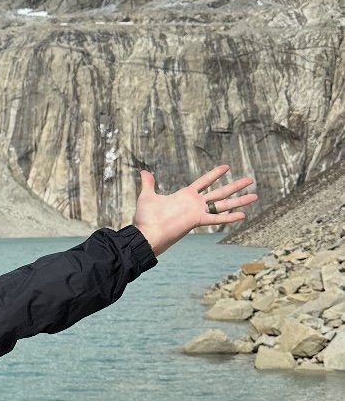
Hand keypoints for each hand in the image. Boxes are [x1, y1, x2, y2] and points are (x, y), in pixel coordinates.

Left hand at [133, 166, 257, 255]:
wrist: (145, 234)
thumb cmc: (145, 218)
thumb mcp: (147, 196)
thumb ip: (148, 184)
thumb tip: (144, 172)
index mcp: (185, 195)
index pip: (204, 182)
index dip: (215, 174)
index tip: (227, 166)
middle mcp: (195, 203)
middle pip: (220, 192)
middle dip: (235, 186)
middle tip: (250, 179)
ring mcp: (197, 211)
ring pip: (223, 204)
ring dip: (240, 200)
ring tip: (255, 195)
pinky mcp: (197, 220)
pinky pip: (216, 218)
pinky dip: (229, 217)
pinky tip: (243, 215)